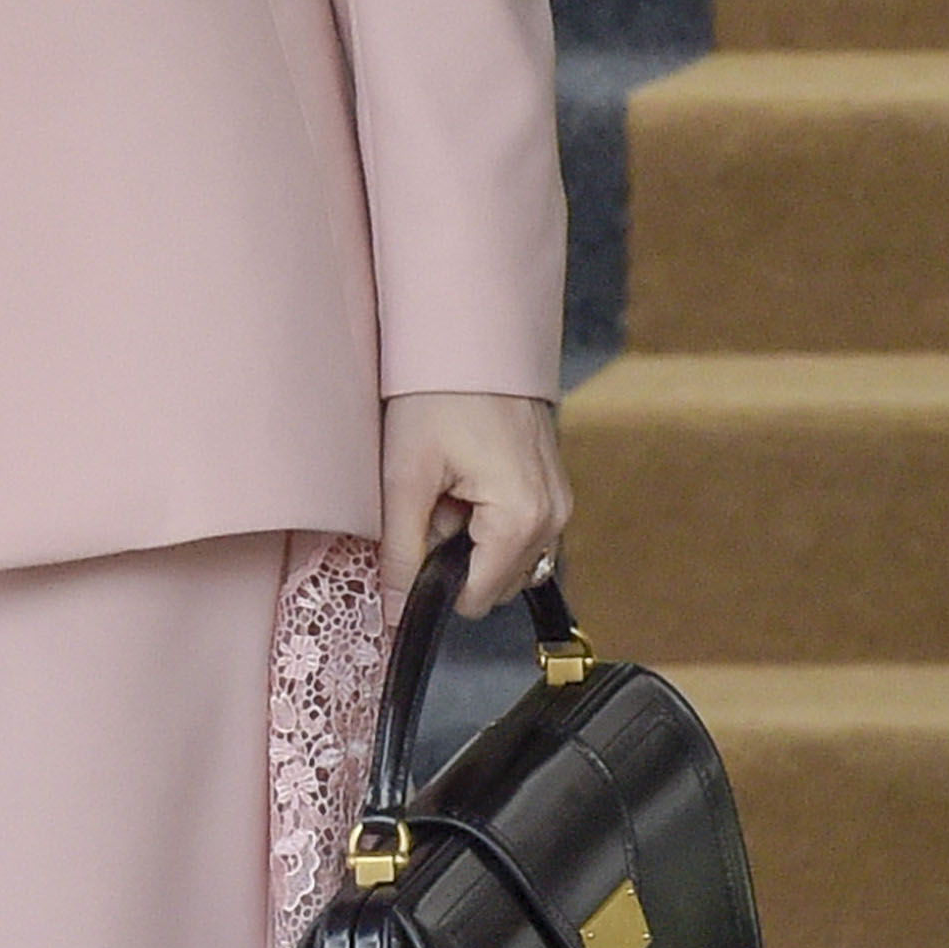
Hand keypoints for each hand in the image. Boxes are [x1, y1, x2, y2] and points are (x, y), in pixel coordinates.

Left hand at [382, 390, 572, 617]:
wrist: (468, 337)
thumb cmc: (438, 393)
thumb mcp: (405, 477)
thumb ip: (401, 553)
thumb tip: (392, 610)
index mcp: (523, 520)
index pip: (475, 600)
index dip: (433, 582)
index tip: (412, 540)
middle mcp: (552, 516)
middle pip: (492, 583)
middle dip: (453, 556)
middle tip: (430, 500)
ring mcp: (556, 500)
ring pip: (501, 558)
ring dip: (467, 537)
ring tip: (446, 484)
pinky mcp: (549, 486)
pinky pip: (513, 528)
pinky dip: (483, 516)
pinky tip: (463, 477)